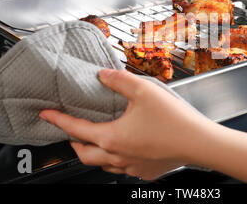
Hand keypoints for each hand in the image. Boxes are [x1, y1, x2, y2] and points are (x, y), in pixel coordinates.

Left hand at [39, 69, 215, 179]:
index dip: (57, 120)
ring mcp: (132, 167)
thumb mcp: (144, 90)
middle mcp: (118, 156)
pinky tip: (125, 149)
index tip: (46, 114)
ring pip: (102, 164)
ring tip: (96, 139)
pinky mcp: (145, 171)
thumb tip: (102, 75)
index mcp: (112, 137)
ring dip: (93, 152)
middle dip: (73, 142)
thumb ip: (118, 79)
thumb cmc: (174, 120)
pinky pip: (123, 169)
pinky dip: (115, 159)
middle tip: (70, 131)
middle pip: (84, 154)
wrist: (200, 143)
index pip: (75, 129)